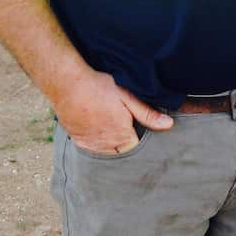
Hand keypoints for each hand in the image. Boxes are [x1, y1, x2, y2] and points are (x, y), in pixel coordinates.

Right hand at [54, 68, 172, 153]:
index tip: (140, 126)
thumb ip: (147, 114)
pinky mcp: (79, 141)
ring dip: (112, 143)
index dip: (141, 136)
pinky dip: (97, 142)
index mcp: (123, 136)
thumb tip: (168, 125)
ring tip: (112, 125)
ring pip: (108, 151)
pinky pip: (92, 149)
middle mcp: (107, 145)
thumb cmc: (100, 87)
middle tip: (125, 124)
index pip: (138, 147)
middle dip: (127, 141)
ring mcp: (91, 145)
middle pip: (123, 151)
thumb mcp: (128, 97)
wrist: (68, 84)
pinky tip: (98, 128)